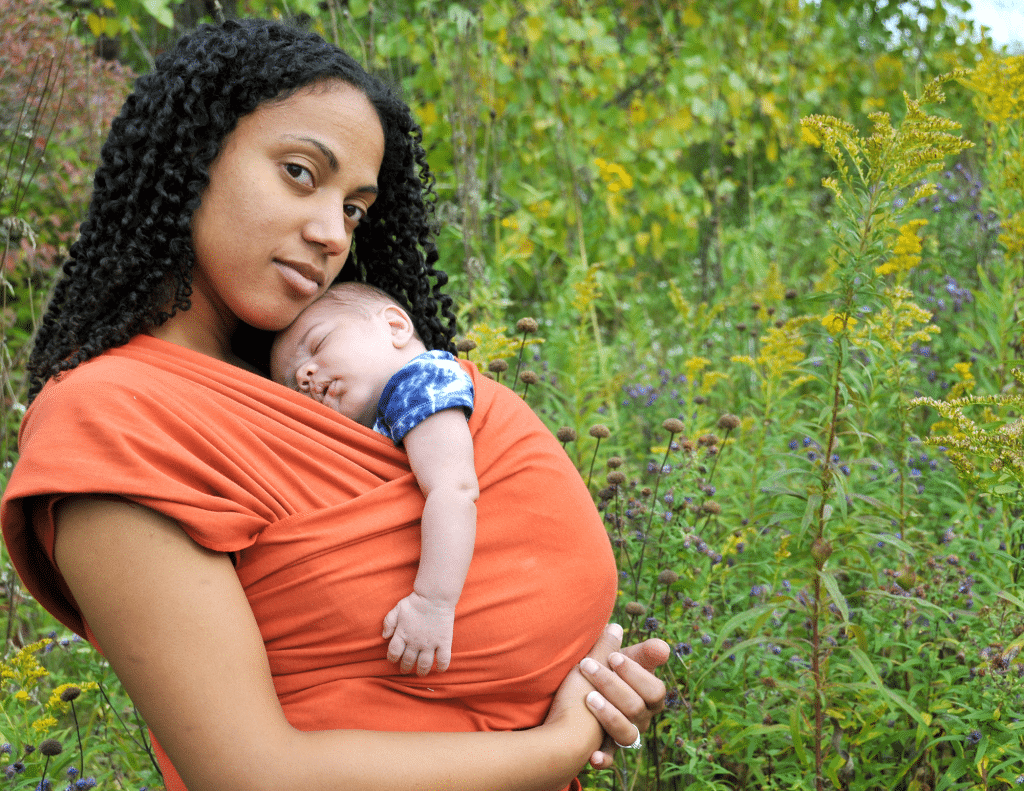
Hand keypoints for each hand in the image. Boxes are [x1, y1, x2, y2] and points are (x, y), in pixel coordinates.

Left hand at [382, 592, 455, 674]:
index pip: (394, 652)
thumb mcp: (397, 609)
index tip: (393, 660)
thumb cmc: (415, 601)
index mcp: (402, 634)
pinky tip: (439, 669)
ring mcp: (430, 643)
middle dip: (405, 667)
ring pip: (424, 664)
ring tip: (421, 673)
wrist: (435, 596)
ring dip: (421, 671)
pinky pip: (443, 659)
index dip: (392, 658)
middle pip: (408, 661)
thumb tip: (384, 636)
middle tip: (405, 670)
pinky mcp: (444, 642)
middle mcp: (415, 642)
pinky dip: (441, 667)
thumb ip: (388, 622)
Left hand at [577, 624, 668, 769]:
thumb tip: (615, 626)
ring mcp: (624, 734)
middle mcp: (641, 718)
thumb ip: (612, 646)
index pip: (655, 689)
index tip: (613, 657)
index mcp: (648, 695)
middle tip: (589, 666)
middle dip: (612, 684)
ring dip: (608, 714)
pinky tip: (593, 756)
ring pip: (626, 732)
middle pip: (637, 707)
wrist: (573, 705)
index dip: (635, 674)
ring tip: (588, 697)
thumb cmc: (595, 677)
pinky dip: (603, 757)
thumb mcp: (600, 663)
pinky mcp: (606, 749)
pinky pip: (610, 758)